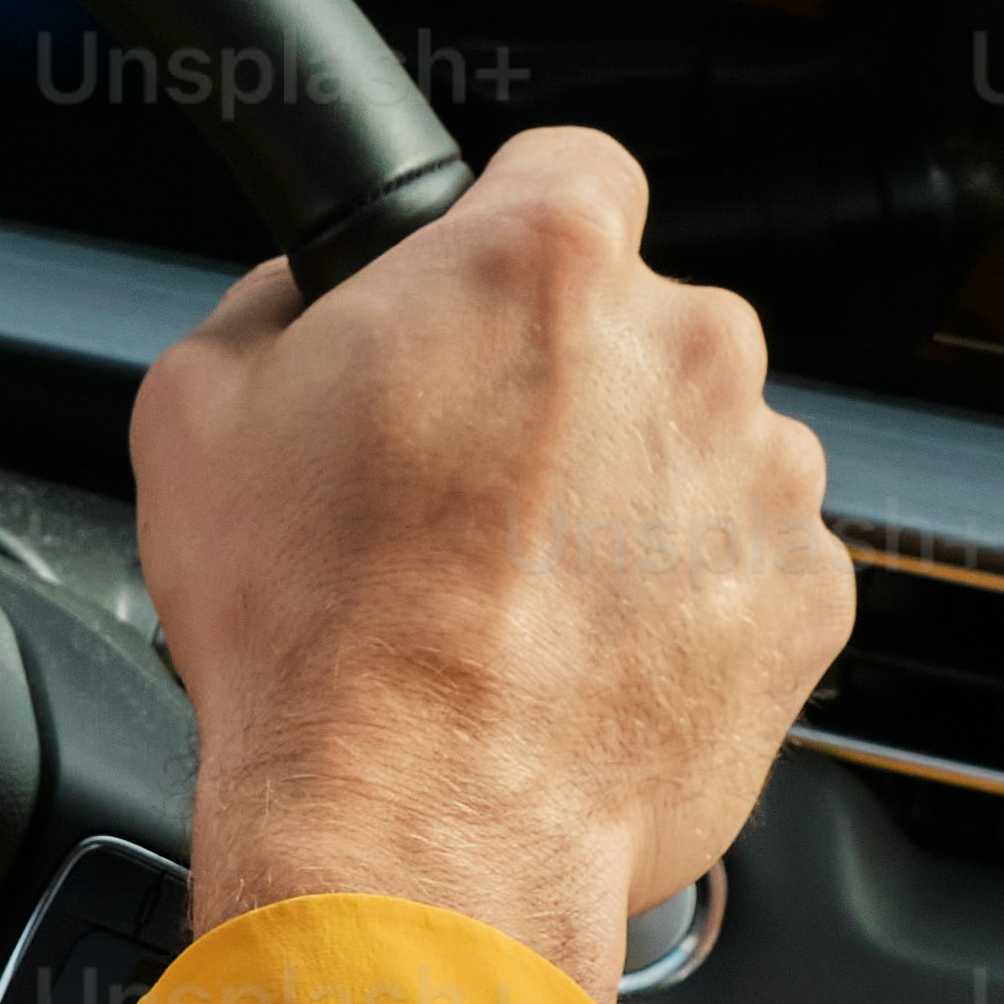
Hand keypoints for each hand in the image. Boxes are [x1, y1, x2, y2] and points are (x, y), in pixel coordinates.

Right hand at [130, 124, 853, 1000]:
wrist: (412, 834)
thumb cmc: (314, 641)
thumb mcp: (198, 415)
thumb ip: (272, 305)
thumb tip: (304, 296)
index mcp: (541, 262)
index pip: (570, 169)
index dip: (510, 242)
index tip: (483, 311)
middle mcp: (684, 343)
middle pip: (642, 322)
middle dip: (570, 389)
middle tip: (471, 493)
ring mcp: (764, 475)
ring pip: (706, 448)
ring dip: (635, 500)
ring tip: (527, 602)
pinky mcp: (805, 598)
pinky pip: (751, 570)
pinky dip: (689, 606)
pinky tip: (589, 664)